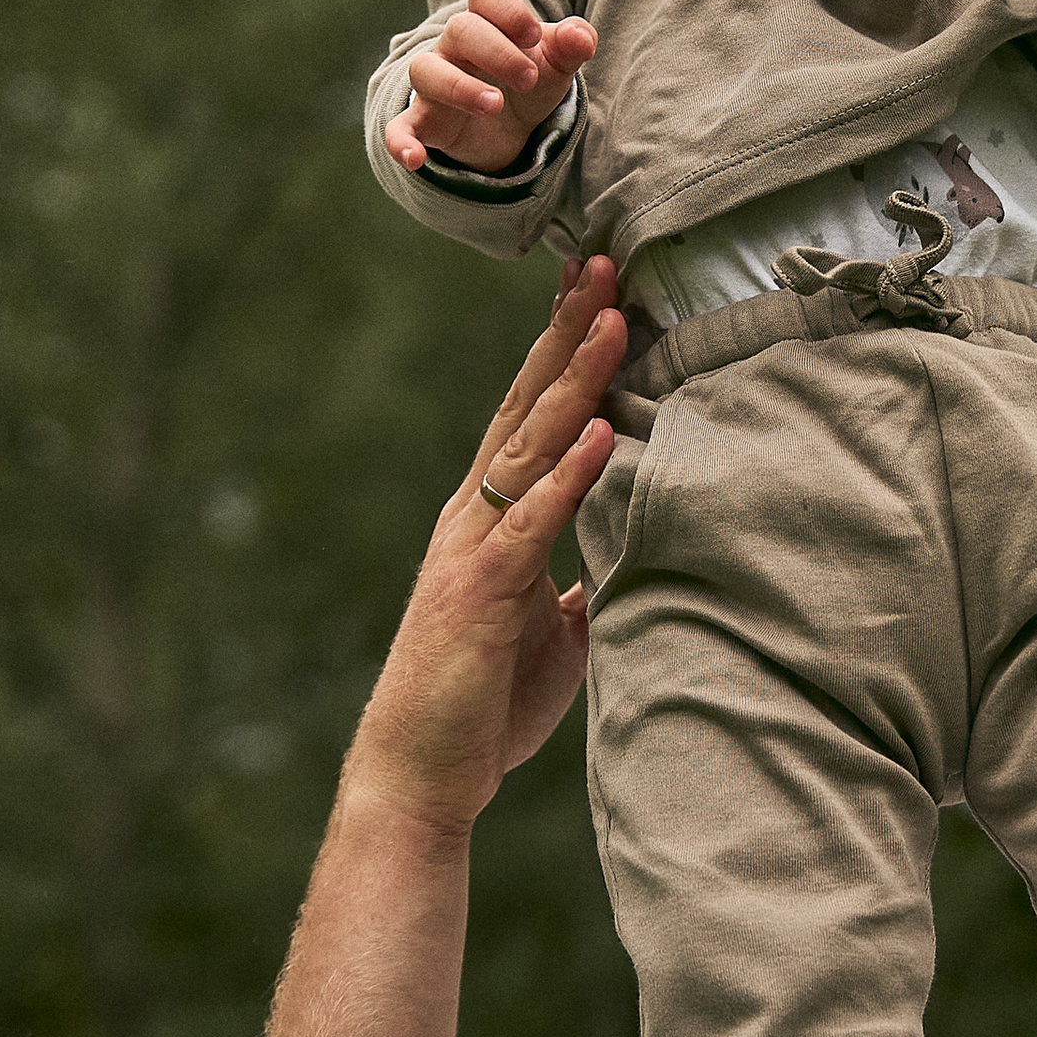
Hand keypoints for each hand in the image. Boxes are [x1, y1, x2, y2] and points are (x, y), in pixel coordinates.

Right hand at [348, 258, 624, 837]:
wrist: (421, 775)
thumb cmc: (480, 706)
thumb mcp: (549, 633)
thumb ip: (576, 586)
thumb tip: (615, 566)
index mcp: (491, 518)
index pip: (534, 416)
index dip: (567, 353)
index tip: (602, 291)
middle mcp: (474, 516)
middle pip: (527, 404)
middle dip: (567, 332)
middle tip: (606, 261)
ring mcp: (473, 548)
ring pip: (529, 445)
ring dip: (574, 380)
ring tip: (613, 319)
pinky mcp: (480, 592)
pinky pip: (531, 523)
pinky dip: (568, 477)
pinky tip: (599, 433)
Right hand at [388, 0, 596, 175]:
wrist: (512, 126)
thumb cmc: (530, 79)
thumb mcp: (557, 65)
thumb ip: (572, 45)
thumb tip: (581, 36)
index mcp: (489, 23)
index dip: (508, 10)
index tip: (532, 36)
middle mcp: (455, 47)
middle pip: (460, 29)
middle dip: (497, 52)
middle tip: (529, 80)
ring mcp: (435, 84)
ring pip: (427, 70)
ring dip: (459, 87)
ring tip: (494, 106)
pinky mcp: (426, 122)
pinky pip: (400, 127)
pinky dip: (401, 141)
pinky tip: (414, 159)